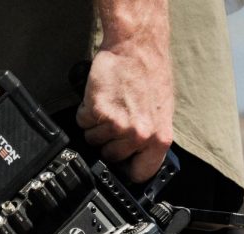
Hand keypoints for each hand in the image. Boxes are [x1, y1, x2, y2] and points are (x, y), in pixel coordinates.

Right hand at [76, 3, 173, 182]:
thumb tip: (138, 158)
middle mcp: (139, 135)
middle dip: (108, 142)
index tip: (122, 164)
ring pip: (93, 140)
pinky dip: (85, 112)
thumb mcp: (161, 114)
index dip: (128, 169)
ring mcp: (117, 125)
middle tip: (115, 121)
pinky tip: (99, 99)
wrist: (136, 48)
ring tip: (110, 106)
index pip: (140, 174)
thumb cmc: (150, 76)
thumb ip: (150, 140)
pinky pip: (82, 123)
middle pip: (111, 157)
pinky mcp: (97, 111)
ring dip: (96, 126)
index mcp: (159, 139)